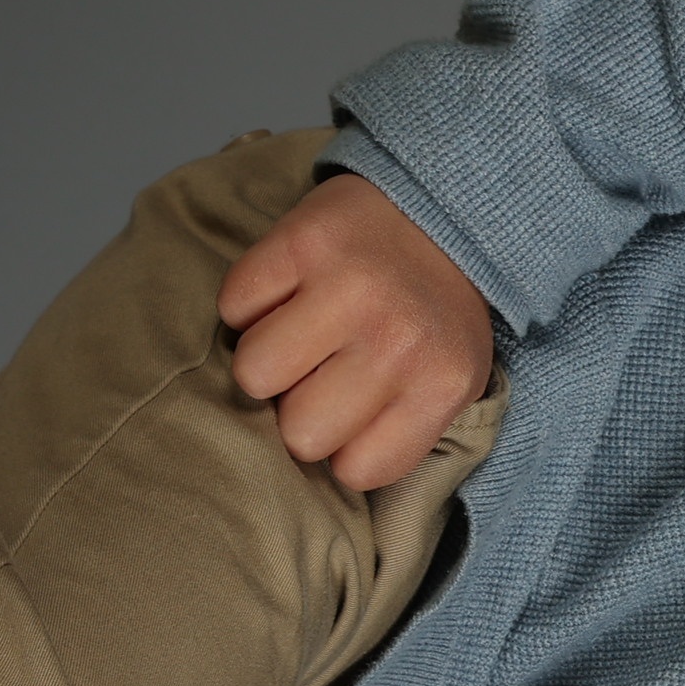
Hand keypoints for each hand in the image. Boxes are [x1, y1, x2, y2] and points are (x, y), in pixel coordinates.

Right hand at [218, 174, 496, 492]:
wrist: (442, 210)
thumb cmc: (434, 311)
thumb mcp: (450, 380)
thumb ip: (404, 430)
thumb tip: (330, 474)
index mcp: (439, 385)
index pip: (356, 470)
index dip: (341, 449)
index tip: (349, 419)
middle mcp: (396, 340)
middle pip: (299, 431)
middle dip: (298, 408)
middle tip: (319, 374)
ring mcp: (348, 288)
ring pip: (255, 373)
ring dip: (266, 359)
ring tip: (298, 335)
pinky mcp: (301, 242)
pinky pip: (234, 305)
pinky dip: (249, 304)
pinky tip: (286, 293)